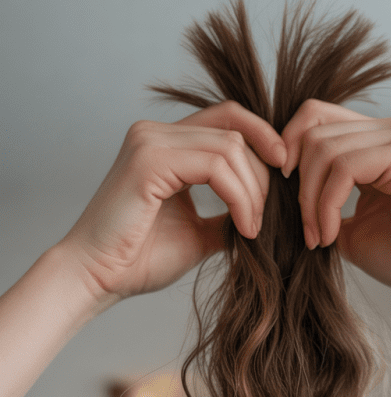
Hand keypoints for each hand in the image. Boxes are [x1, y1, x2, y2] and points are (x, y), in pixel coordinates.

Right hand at [56, 101, 286, 300]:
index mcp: (166, 143)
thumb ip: (227, 215)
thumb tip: (264, 215)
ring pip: (230, 147)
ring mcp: (150, 141)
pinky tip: (244, 228)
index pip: (228, 118)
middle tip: (266, 221)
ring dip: (253, 192)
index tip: (286, 177)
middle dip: (263, 177)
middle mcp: (155, 133)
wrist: (98, 278)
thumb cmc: (139, 260)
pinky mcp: (149, 160)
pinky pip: (216, 166)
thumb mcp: (198, 234)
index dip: (264, 139)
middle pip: (235, 131)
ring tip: (252, 230)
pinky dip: (240, 198)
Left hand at [280, 99, 390, 297]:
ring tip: (319, 239)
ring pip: (322, 148)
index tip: (285, 198)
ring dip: (310, 201)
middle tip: (309, 233)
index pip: (315, 118)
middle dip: (298, 186)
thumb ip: (324, 209)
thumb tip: (287, 204)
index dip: (288, 150)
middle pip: (312, 130)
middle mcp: (389, 130)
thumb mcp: (353, 232)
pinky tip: (332, 236)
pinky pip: (342, 168)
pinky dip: (327, 205)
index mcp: (377, 141)